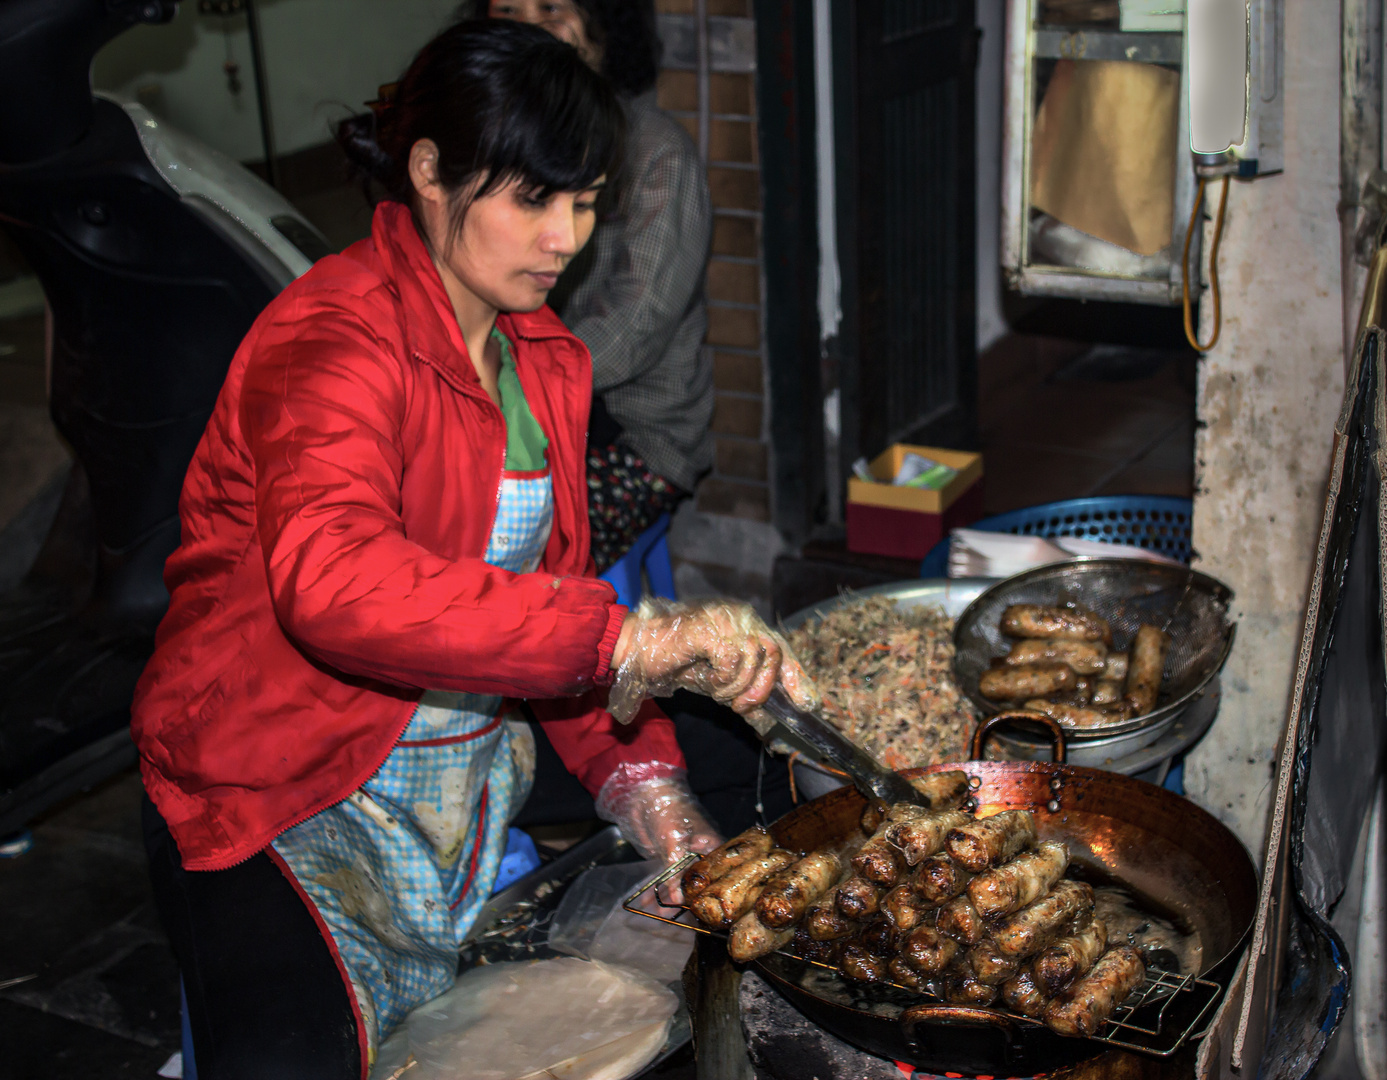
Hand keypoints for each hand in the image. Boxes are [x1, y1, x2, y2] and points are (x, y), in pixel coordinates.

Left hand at [595, 766, 721, 905]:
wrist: (643, 793)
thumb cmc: (667, 810)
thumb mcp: (674, 842)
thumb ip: (677, 873)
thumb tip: (679, 902)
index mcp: (713, 847)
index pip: (717, 878)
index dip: (709, 898)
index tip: (699, 918)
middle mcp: (701, 855)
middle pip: (697, 886)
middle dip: (686, 905)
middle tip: (675, 923)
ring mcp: (683, 858)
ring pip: (678, 885)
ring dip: (667, 901)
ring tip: (657, 918)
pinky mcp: (666, 859)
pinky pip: (664, 879)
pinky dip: (656, 891)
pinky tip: (646, 905)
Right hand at [607, 598, 818, 725]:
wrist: (639, 651)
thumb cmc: (678, 663)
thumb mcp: (719, 681)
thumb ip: (746, 690)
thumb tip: (770, 716)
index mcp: (745, 625)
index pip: (780, 647)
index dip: (795, 675)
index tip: (806, 702)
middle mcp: (739, 616)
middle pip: (773, 652)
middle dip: (761, 687)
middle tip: (740, 705)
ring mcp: (724, 619)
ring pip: (752, 658)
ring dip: (734, 686)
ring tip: (714, 688)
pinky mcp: (708, 628)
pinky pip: (731, 660)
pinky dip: (720, 678)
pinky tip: (705, 676)